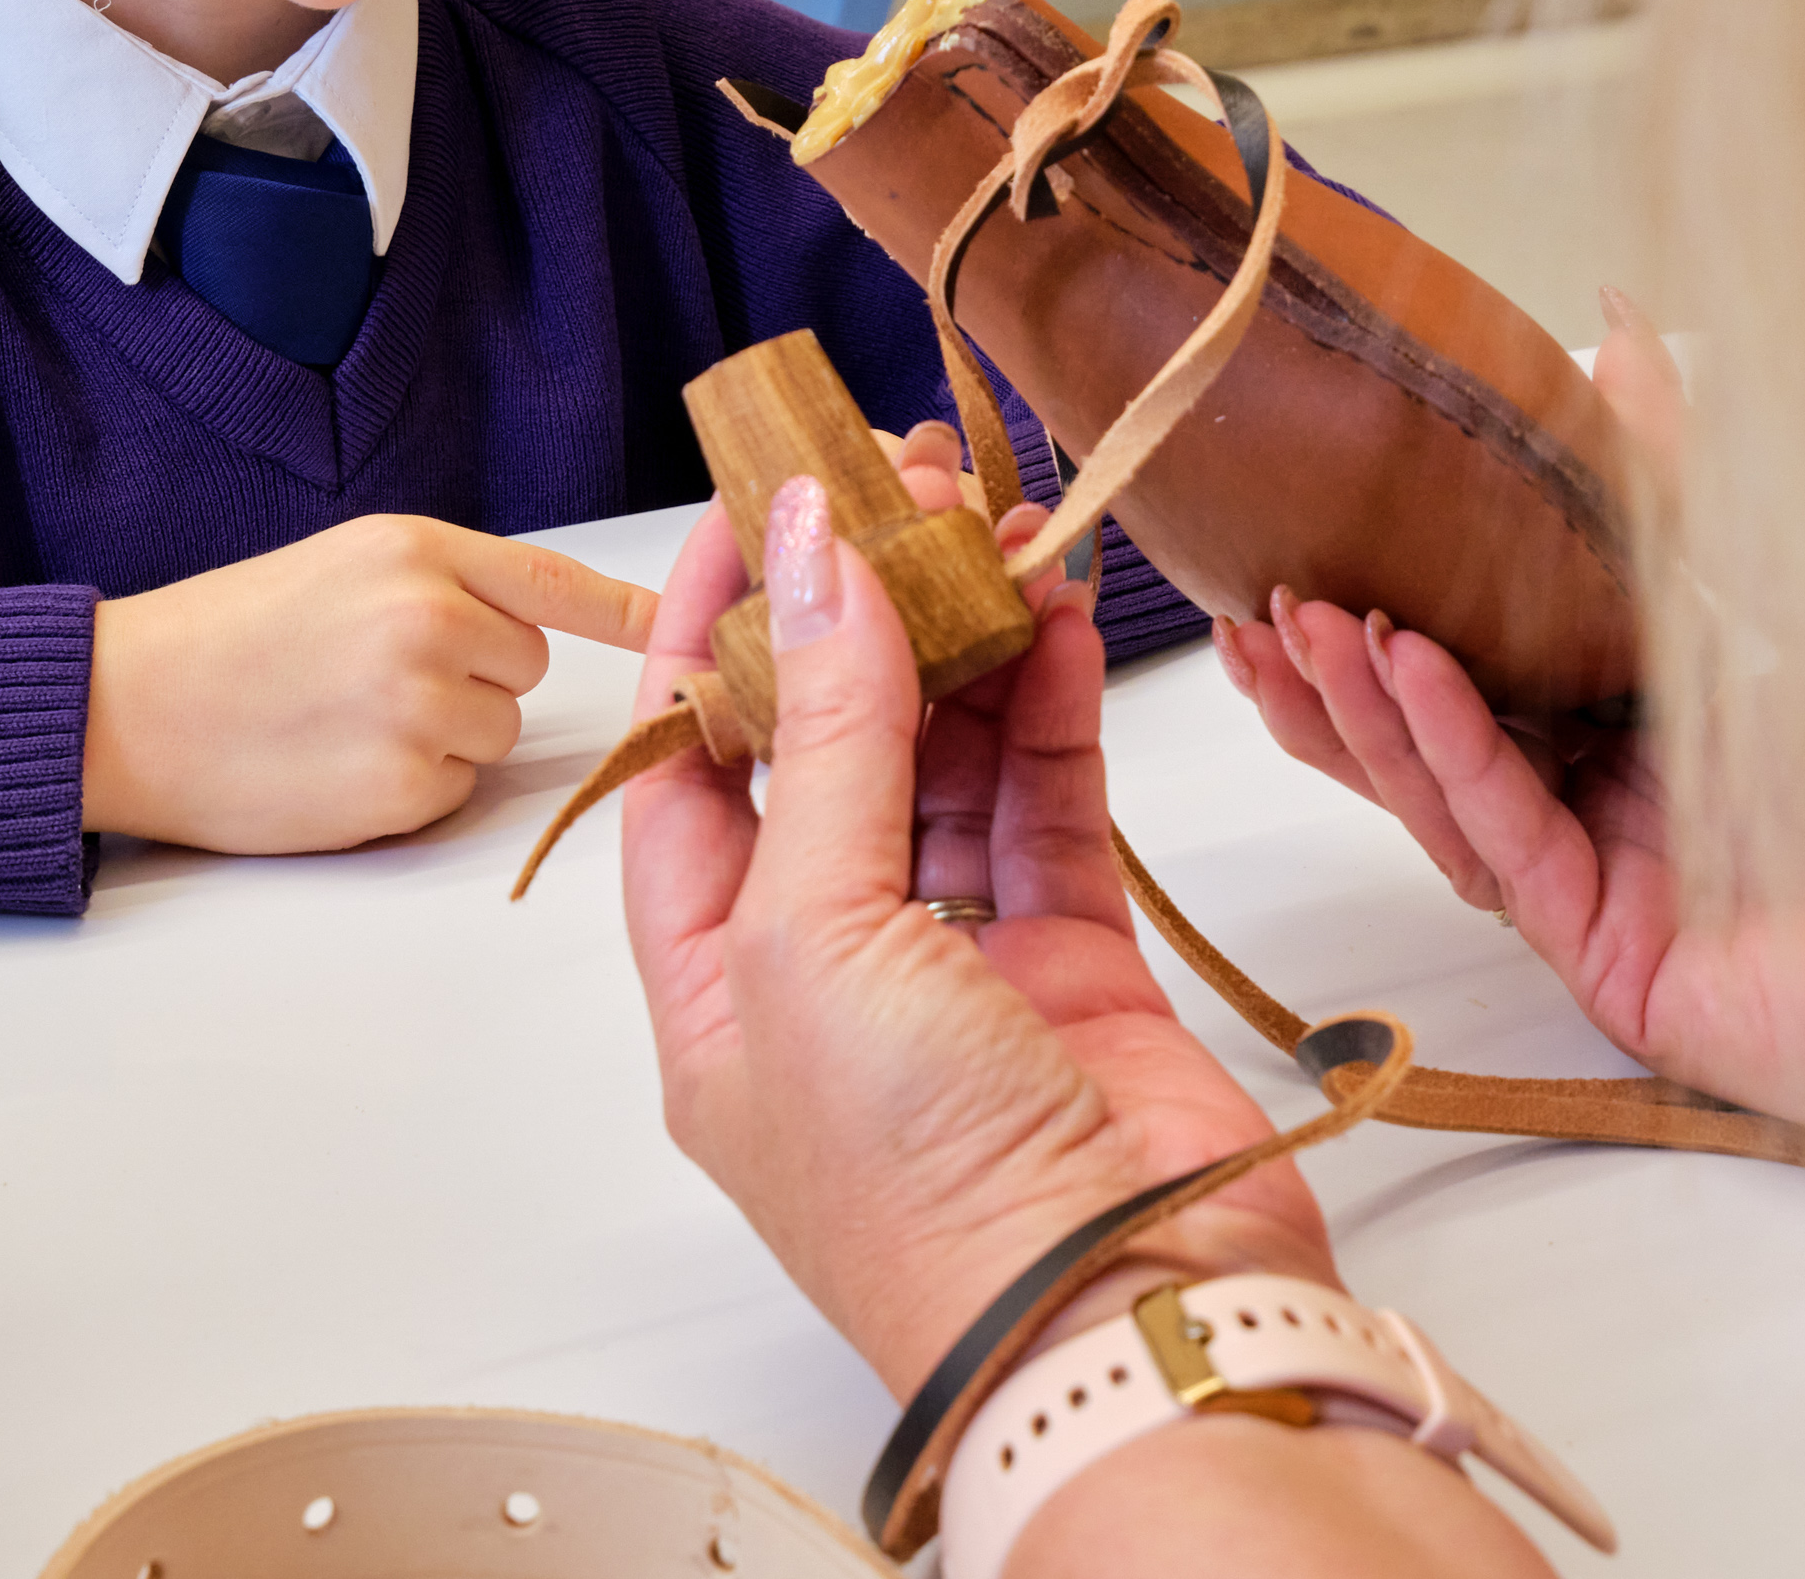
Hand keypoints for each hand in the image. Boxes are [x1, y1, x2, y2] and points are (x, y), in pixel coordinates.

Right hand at [83, 514, 653, 851]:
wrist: (130, 705)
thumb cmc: (232, 633)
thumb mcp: (347, 563)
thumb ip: (446, 580)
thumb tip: (535, 624)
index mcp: (419, 551)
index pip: (557, 582)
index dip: (633, 611)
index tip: (701, 622)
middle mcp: (430, 621)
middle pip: (528, 665)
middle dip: (476, 675)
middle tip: (375, 674)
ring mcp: (418, 708)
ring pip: (497, 733)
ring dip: (444, 735)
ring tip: (347, 716)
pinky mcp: (399, 789)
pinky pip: (454, 793)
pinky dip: (410, 788)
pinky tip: (339, 762)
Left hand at [622, 440, 1332, 1398]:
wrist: (1117, 1320)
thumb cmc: (920, 1182)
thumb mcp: (816, 933)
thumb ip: (828, 731)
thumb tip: (814, 552)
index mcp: (713, 990)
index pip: (687, 770)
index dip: (714, 630)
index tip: (753, 500)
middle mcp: (826, 977)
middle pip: (824, 752)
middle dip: (856, 613)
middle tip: (900, 484)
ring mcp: (957, 972)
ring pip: (945, 762)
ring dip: (963, 639)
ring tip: (986, 518)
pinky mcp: (1079, 969)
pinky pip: (1048, 803)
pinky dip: (1050, 703)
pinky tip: (1054, 609)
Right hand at [1214, 289, 1804, 1143]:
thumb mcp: (1793, 562)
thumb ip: (1684, 465)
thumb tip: (1620, 322)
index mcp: (1664, 730)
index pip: (1494, 668)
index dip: (1390, 612)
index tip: (1307, 540)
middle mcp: (1630, 817)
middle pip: (1441, 744)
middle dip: (1335, 673)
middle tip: (1249, 599)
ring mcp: (1622, 897)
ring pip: (1449, 801)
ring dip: (1362, 711)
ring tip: (1288, 625)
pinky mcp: (1628, 964)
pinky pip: (1509, 845)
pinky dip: (1449, 752)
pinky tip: (1403, 672)